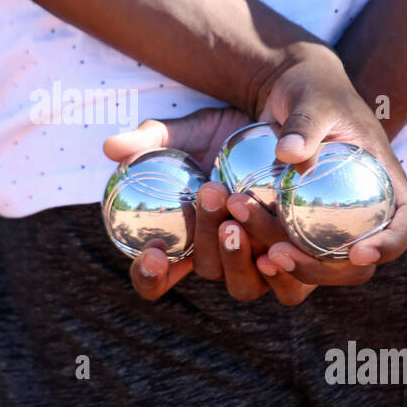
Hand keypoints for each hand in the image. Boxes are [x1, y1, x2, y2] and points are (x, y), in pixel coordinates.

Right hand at [103, 108, 315, 305]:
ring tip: (240, 206)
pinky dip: (284, 273)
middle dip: (206, 238)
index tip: (154, 251)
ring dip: (240, 254)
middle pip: (207, 271)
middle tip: (209, 193)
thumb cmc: (219, 132)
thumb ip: (145, 140)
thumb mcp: (182, 130)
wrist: (278, 120)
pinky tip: (280, 246)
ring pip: (245, 285)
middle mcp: (219, 260)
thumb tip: (110, 148)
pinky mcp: (296, 262)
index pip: (155, 278)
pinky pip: (290, 286)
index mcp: (183, 243)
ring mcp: (257, 266)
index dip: (149, 276)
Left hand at [253, 47, 406, 285]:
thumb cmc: (313, 89)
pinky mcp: (301, 223)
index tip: (360, 252)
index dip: (393, 244)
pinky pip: (293, 249)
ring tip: (264, 256)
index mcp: (386, 180)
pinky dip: (273, 256)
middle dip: (326, 270)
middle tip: (283, 256)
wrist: (286, 94)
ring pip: (325, 265)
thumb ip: (305, 123)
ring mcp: (333, 220)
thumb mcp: (312, 98)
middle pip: (361, 261)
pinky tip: (248, 250)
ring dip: (296, 269)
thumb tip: (290, 154)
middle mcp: (365, 209)